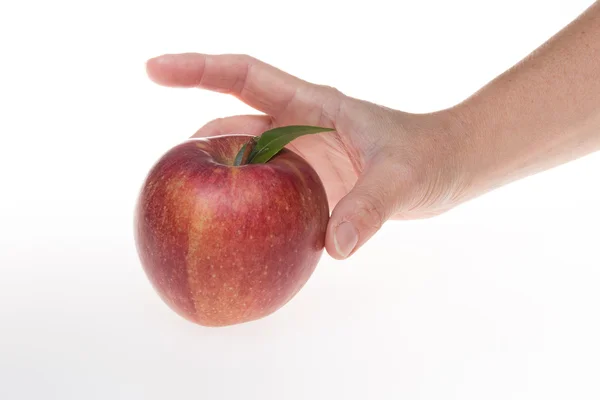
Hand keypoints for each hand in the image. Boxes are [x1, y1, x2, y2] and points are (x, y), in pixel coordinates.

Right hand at [146, 53, 469, 258]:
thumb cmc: (426, 159)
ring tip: (187, 204)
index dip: (198, 69)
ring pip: (244, 158)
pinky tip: (231, 228)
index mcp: (313, 106)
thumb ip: (368, 210)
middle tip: (166, 173)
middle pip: (232, 121)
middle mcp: (298, 126)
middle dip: (198, 141)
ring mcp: (300, 155)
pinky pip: (264, 189)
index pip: (245, 76)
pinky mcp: (307, 181)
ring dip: (218, 175)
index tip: (153, 69)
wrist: (446, 166)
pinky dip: (244, 202)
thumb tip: (333, 248)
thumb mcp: (400, 181)